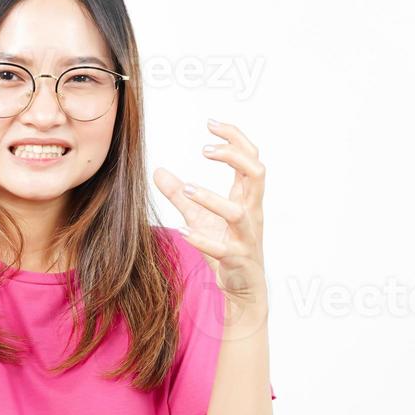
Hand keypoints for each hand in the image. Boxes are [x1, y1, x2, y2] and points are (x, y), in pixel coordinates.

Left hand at [153, 119, 267, 310]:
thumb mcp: (200, 217)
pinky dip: (204, 240)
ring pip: (239, 212)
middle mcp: (252, 213)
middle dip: (235, 156)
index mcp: (247, 198)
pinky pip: (223, 248)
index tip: (210, 124)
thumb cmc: (226, 248)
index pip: (250, 158)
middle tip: (205, 150)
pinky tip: (183, 231)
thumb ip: (180, 195)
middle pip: (257, 174)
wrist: (244, 290)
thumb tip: (157, 171)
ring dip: (212, 199)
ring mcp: (246, 237)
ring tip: (188, 190)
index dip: (235, 138)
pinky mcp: (237, 259)